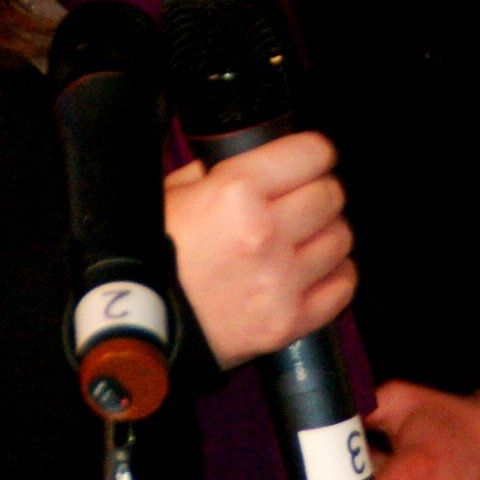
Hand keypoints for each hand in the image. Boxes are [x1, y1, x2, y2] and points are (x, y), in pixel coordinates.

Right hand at [164, 132, 354, 366]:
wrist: (136, 326)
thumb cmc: (150, 258)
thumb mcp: (171, 195)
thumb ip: (212, 173)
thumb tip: (240, 164)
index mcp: (235, 192)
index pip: (311, 153)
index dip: (313, 154)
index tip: (309, 161)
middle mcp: (265, 232)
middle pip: (330, 195)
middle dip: (319, 193)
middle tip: (302, 202)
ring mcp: (281, 280)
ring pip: (341, 239)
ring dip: (327, 234)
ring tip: (305, 239)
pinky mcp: (288, 321)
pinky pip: (342, 288)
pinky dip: (335, 276)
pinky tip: (314, 271)